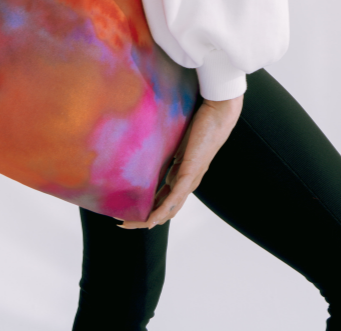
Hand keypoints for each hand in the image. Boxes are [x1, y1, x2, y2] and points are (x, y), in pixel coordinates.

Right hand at [121, 94, 243, 230]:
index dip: (146, 210)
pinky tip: (151, 219)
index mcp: (181, 178)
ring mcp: (188, 181)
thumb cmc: (200, 125)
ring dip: (148, 219)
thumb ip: (165, 150)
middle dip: (142, 220)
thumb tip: (148, 147)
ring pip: (168, 210)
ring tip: (129, 223)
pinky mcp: (190, 174)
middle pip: (164, 211)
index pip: (163, 202)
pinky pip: (175, 197)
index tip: (127, 213)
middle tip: (122, 223)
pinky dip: (161, 211)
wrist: (218, 116)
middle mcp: (186, 184)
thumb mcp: (177, 142)